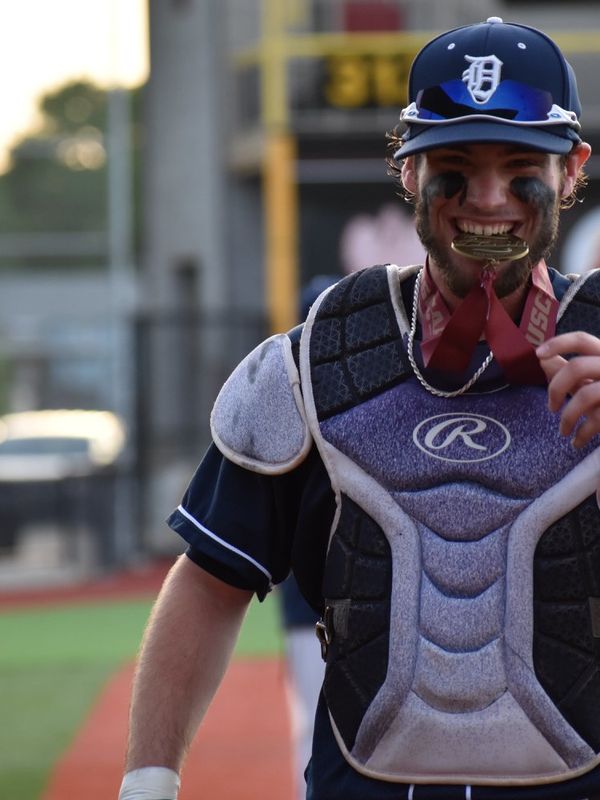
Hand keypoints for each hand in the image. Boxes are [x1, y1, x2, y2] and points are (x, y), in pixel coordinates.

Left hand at [536, 332, 599, 448]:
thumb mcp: (591, 381)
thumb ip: (570, 372)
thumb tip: (543, 360)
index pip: (582, 340)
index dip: (558, 344)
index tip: (538, 354)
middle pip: (577, 367)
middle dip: (555, 388)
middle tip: (551, 407)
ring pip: (585, 395)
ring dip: (567, 417)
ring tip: (563, 431)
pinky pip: (597, 419)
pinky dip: (582, 434)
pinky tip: (576, 442)